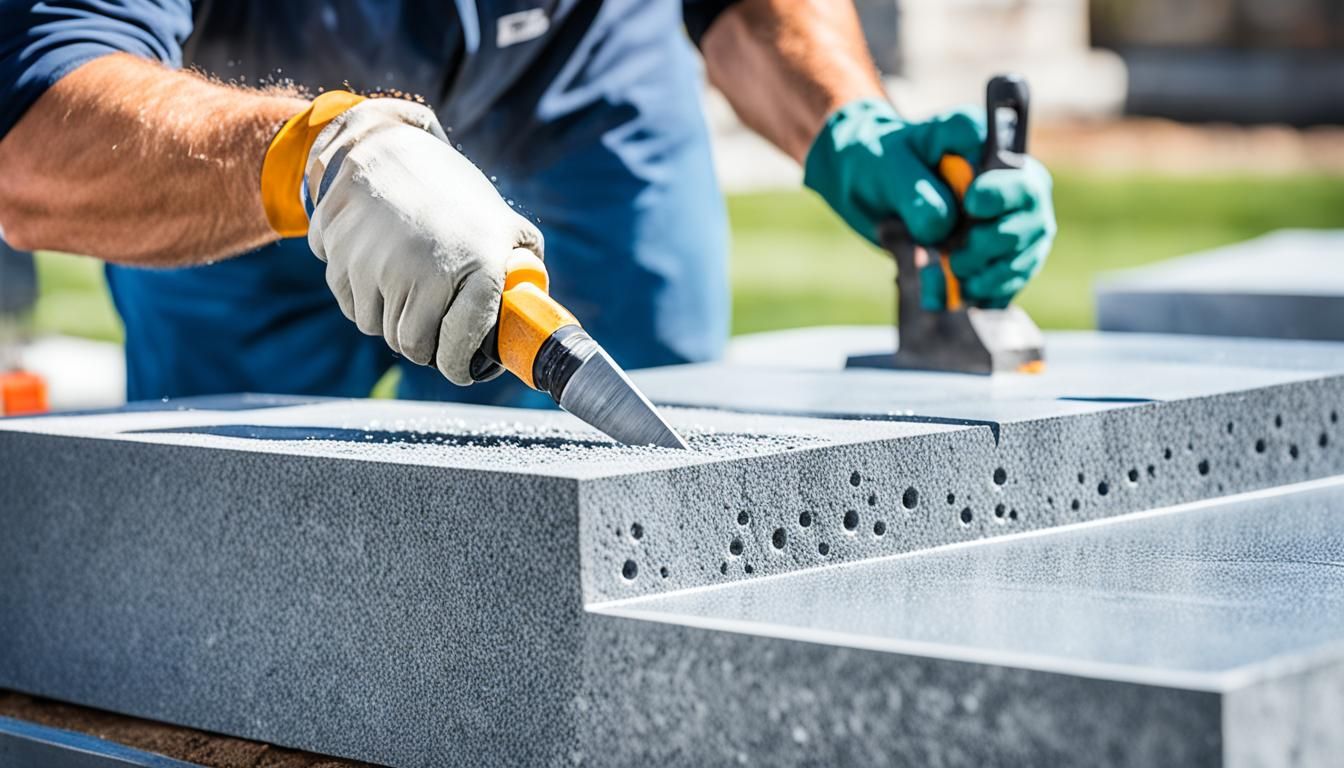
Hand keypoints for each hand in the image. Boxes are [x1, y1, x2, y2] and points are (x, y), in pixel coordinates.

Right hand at [304, 99, 542, 384]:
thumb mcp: (502, 223)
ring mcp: (378, 263)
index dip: (459, 367)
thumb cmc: (453, 194)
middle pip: (412, 347)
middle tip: (432, 329)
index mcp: (477, 266)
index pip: (457, 350)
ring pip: (377, 328)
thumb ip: (523, 267)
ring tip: (407, 289)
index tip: (461, 367)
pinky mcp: (340, 256)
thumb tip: (535, 315)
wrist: (389, 146)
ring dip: (390, 320)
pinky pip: (350, 305)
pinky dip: (363, 298)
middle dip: (424, 346)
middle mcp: (426, 269)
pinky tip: (379, 269)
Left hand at [804, 98, 1053, 308]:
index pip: (1014, 168)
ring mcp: (1012, 216)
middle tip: (954, 256)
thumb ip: (915, 193)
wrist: (870, 187)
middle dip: (993, 240)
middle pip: (1031, 212)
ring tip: (954, 274)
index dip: (1000, 192)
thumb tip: (941, 228)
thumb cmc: (882, 164)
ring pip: (1028, 248)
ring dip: (993, 272)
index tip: (972, 204)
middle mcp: (1009, 178)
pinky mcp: (1004, 249)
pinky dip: (990, 290)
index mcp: (983, 144)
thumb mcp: (887, 168)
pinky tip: (965, 292)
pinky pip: (1014, 275)